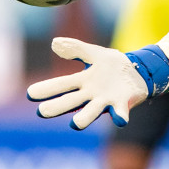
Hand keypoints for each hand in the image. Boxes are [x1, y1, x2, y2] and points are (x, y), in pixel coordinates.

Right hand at [25, 38, 168, 129]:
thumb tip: (54, 43)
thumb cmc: (112, 65)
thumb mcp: (94, 53)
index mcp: (82, 81)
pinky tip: (119, 119)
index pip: (61, 85)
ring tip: (74, 124)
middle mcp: (91, 94)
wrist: (138, 70)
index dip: (47, 89)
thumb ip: (75, 49)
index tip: (31, 93)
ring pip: (92, 112)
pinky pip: (120, 113)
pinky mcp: (122, 104)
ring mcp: (106, 101)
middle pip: (71, 102)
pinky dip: (120, 117)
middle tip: (42, 112)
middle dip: (57, 107)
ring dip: (85, 118)